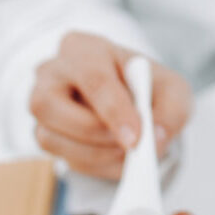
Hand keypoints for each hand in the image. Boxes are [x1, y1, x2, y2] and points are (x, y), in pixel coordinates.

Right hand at [30, 32, 191, 179]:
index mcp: (84, 48)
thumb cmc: (149, 87)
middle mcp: (52, 72)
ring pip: (50, 137)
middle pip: (49, 104)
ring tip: (129, 153)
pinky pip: (60, 158)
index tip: (137, 136)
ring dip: (96, 155)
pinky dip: (94, 166)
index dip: (114, 110)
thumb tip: (154, 140)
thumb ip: (171, 112)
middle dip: (95, 134)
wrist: (136, 101)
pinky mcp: (43, 133)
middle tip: (131, 148)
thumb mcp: (174, 91)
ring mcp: (41, 104)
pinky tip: (116, 158)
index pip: (92, 78)